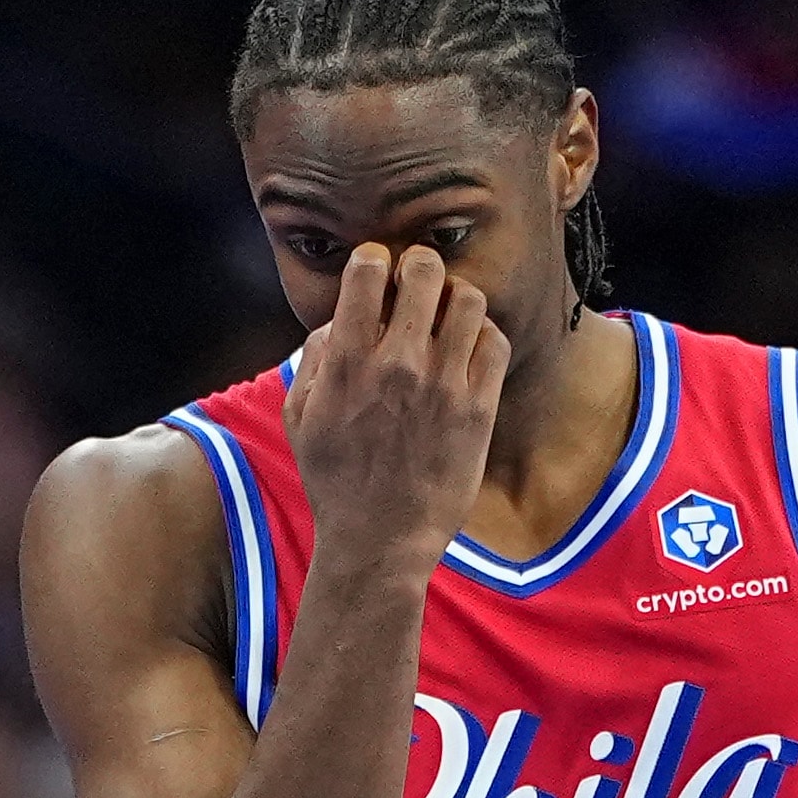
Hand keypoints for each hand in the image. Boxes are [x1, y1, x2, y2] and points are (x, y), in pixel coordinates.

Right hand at [284, 242, 506, 572]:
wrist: (381, 538)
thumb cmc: (336, 478)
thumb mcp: (302, 415)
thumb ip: (318, 357)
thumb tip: (342, 319)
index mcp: (348, 360)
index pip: (369, 270)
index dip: (375, 259)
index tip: (378, 272)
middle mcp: (399, 364)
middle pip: (425, 272)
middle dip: (421, 266)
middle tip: (419, 283)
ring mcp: (444, 385)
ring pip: (469, 300)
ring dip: (457, 297)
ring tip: (448, 315)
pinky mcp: (479, 409)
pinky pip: (495, 343)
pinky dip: (484, 333)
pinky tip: (469, 349)